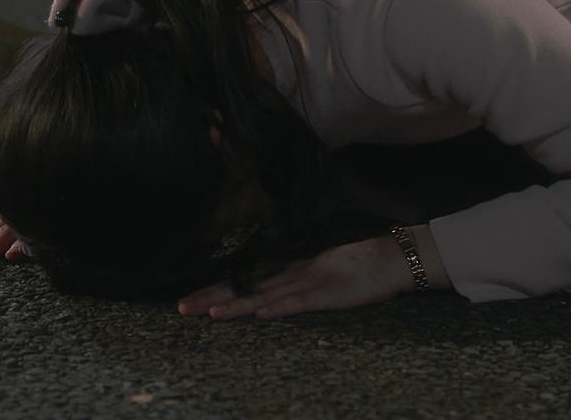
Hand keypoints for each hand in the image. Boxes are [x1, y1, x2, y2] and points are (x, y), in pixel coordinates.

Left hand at [177, 236, 411, 319]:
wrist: (389, 257)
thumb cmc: (356, 264)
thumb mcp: (318, 271)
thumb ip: (294, 280)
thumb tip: (265, 294)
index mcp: (287, 270)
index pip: (244, 280)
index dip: (215, 289)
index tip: (189, 299)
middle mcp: (291, 274)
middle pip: (245, 287)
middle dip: (212, 298)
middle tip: (182, 308)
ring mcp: (308, 283)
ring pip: (265, 295)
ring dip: (237, 305)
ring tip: (209, 314)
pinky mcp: (327, 293)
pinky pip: (299, 302)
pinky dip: (279, 308)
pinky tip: (259, 314)